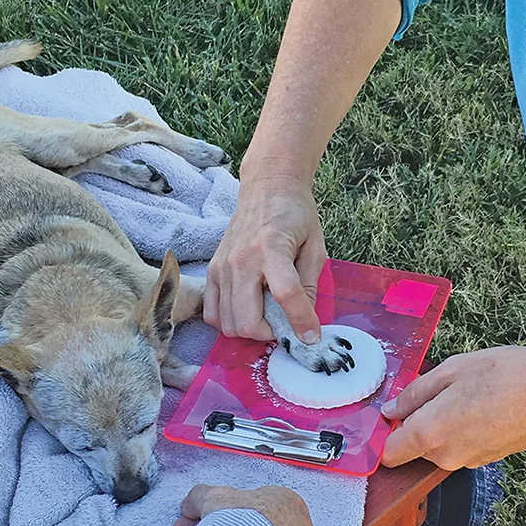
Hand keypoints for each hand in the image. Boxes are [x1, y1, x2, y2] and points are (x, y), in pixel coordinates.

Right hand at [204, 175, 325, 343]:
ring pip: (228, 323)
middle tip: (284, 324)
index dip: (301, 322)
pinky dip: (228, 321)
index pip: (285, 295)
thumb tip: (305, 322)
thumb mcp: (314, 246)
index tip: (311, 337)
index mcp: (271, 249)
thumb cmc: (295, 214)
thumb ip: (308, 285)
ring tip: (267, 315)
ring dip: (250, 329)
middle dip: (270, 334)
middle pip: (247, 321)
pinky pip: (211, 313)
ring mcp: (222, 266)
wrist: (267, 187)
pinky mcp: (212, 270)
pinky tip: (247, 310)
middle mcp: (241, 260)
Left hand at [381, 346, 525, 469]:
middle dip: (416, 421)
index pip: (389, 453)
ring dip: (441, 423)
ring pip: (437, 445)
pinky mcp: (487, 460)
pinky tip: (480, 404)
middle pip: (413, 446)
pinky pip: (459, 445)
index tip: (389, 413)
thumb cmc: (506, 374)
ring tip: (464, 393)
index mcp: (431, 432)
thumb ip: (415, 393)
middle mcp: (446, 456)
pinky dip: (461, 428)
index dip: (385, 433)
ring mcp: (468, 461)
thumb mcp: (452, 370)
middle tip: (437, 389)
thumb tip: (392, 410)